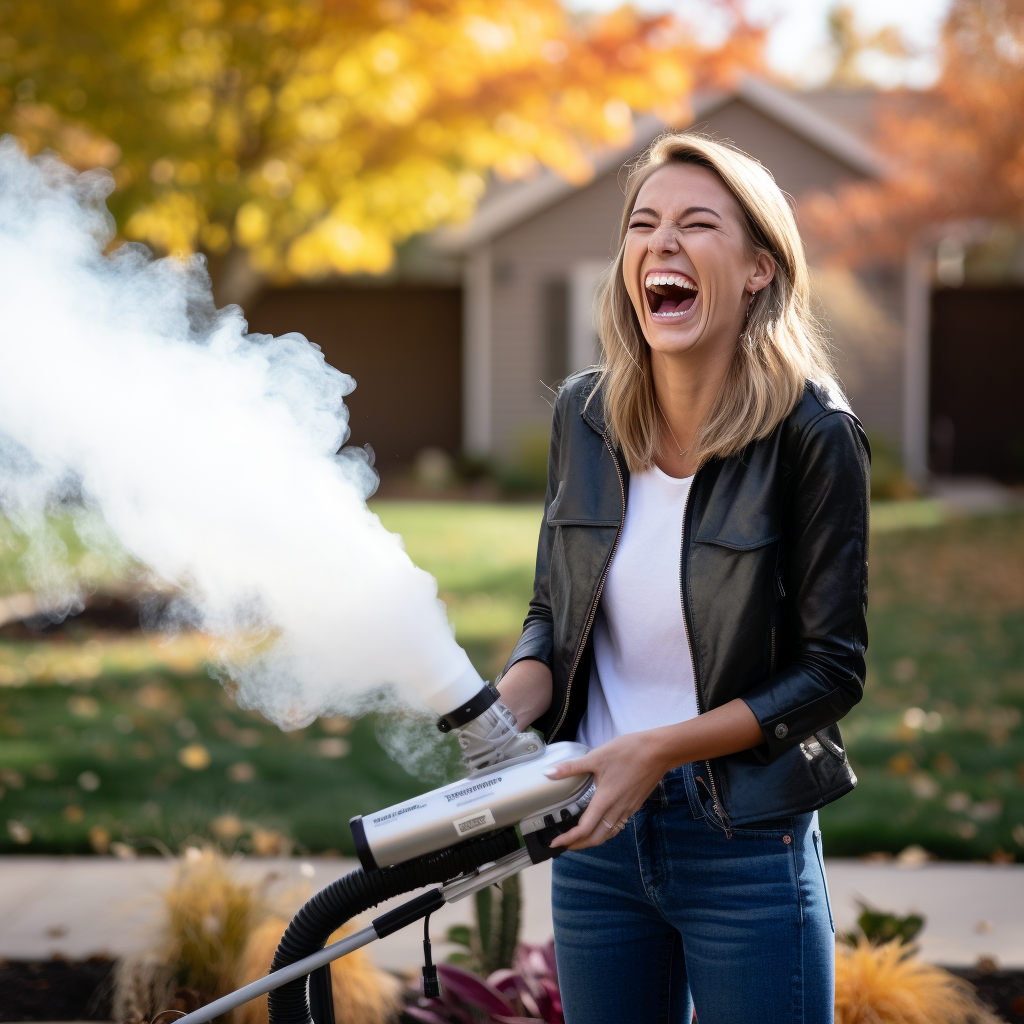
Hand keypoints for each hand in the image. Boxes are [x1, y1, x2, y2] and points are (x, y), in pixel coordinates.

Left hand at [544, 732, 669, 849]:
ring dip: (592, 840)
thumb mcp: (597, 757)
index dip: (568, 839)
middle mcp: (617, 809)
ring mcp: (627, 809)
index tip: (554, 844)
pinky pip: (618, 825)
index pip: (584, 829)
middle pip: (597, 838)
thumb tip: (548, 773)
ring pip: (608, 833)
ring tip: (579, 837)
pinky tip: (600, 823)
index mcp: (605, 800)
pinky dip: (605, 831)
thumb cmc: (628, 751)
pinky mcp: (634, 805)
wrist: (658, 751)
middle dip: (579, 845)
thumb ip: (572, 767)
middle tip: (564, 844)